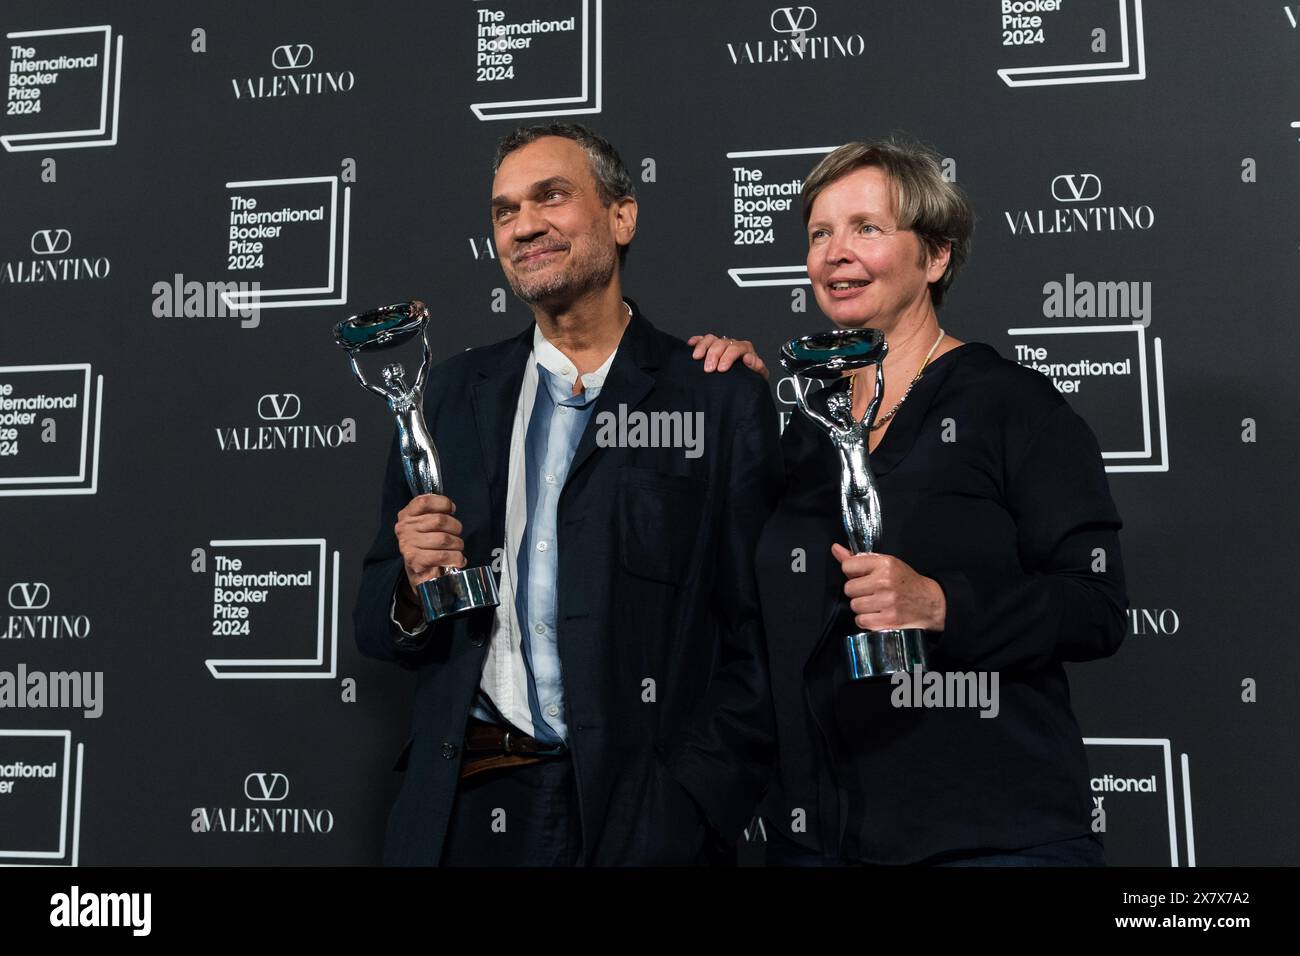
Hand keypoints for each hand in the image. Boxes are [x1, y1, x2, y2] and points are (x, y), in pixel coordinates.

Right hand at [394, 494, 465, 595]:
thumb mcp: (427, 523)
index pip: (425, 501)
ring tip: (458, 549)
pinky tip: (458, 560)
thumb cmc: (428, 544)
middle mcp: (404, 528)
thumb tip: (451, 508)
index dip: (443, 503)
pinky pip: (442, 556)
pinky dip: (455, 558)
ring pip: (443, 539)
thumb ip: (435, 512)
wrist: (420, 573)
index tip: (452, 510)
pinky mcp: (415, 562)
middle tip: (457, 535)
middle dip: (455, 527)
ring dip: (457, 545)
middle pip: (439, 520)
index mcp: (407, 515)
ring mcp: (408, 545)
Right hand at [687, 333, 768, 379]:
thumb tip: (748, 358)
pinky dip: (696, 341)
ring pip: (711, 339)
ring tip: (697, 358)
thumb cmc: (751, 379)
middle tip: (708, 369)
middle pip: (721, 343)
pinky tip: (690, 344)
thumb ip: (757, 367)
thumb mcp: (759, 376)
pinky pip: (702, 340)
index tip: (721, 369)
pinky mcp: (711, 347)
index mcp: (745, 349)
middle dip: (713, 355)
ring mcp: (721, 344)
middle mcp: (732, 344)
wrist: (745, 383)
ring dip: (703, 347)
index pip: (736, 348)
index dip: (728, 357)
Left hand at [830, 543, 945, 631]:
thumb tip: (835, 549)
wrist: (929, 602)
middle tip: (871, 592)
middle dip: (857, 592)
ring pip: (854, 606)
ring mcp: (887, 602)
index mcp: (884, 563)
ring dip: (862, 608)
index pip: (848, 566)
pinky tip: (877, 615)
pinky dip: (867, 621)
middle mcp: (885, 581)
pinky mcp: (888, 620)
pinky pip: (861, 621)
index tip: (862, 577)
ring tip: (876, 604)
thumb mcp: (886, 564)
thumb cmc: (904, 582)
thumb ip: (858, 559)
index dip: (852, 573)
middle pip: (849, 589)